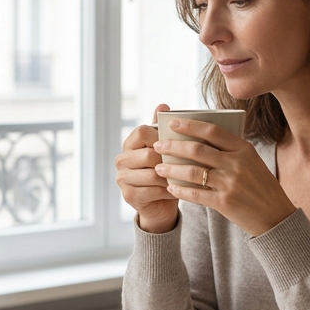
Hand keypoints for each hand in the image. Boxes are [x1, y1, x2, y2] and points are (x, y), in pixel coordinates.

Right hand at [115, 104, 179, 232]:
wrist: (160, 204)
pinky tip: (179, 190)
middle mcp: (121, 160)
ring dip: (172, 176)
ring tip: (186, 177)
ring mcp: (123, 179)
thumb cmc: (165, 172)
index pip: (142, 131)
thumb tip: (163, 105)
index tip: (177, 143)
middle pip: (148, 154)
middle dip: (169, 160)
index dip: (161, 136)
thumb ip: (162, 129)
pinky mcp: (129, 196)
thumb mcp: (165, 150)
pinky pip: (153, 190)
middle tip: (187, 163)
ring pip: (153, 174)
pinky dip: (169, 190)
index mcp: (129, 144)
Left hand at [152, 118, 296, 236]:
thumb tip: (199, 139)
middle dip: (173, 146)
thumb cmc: (260, 186)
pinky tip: (170, 188)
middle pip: (197, 150)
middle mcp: (236, 163)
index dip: (190, 126)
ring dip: (172, 169)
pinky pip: (195, 194)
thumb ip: (231, 151)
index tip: (173, 123)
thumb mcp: (252, 162)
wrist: (276, 216)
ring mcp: (230, 183)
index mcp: (243, 149)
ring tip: (159, 168)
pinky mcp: (224, 202)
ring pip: (192, 172)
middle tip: (158, 145)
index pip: (212, 131)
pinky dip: (180, 190)